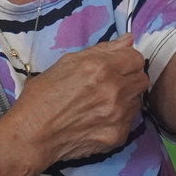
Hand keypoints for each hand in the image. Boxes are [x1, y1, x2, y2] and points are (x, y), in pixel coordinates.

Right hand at [7, 34, 147, 165]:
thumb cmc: (42, 96)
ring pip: (137, 100)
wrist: (33, 136)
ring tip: (102, 103)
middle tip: (110, 85)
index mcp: (101, 67)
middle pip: (142, 79)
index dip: (126, 60)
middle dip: (129, 79)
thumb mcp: (67, 63)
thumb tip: (128, 39)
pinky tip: (98, 119)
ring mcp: (118, 115)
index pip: (136, 58)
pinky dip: (118, 119)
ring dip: (125, 98)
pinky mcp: (118, 135)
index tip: (116, 66)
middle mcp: (114, 90)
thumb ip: (102, 50)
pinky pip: (129, 121)